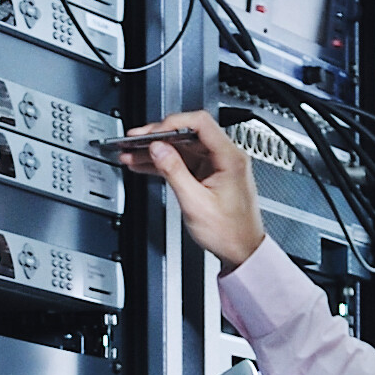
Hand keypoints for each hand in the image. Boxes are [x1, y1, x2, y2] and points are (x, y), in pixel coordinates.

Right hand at [130, 109, 264, 270]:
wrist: (242, 251)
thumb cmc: (230, 232)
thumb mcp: (195, 203)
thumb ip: (174, 172)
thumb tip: (157, 149)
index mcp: (230, 158)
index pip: (200, 123)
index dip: (172, 124)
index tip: (152, 133)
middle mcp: (226, 156)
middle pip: (188, 134)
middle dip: (158, 137)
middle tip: (135, 141)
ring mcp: (217, 165)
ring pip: (182, 148)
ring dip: (157, 151)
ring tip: (133, 154)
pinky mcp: (209, 174)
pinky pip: (184, 161)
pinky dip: (165, 162)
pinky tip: (145, 164)